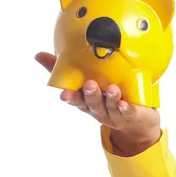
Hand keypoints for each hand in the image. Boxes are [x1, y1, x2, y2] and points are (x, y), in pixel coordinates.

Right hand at [35, 52, 161, 154]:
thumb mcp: (85, 84)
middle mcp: (99, 109)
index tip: (64, 94)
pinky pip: (128, 112)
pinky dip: (126, 108)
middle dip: (90, 94)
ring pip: (111, 106)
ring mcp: (115, 114)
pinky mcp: (131, 115)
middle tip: (90, 84)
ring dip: (111, 98)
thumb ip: (65, 71)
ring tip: (112, 88)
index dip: (70, 98)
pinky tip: (125, 103)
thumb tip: (39, 55)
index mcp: (87, 101)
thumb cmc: (107, 97)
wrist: (136, 120)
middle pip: (93, 103)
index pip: (76, 100)